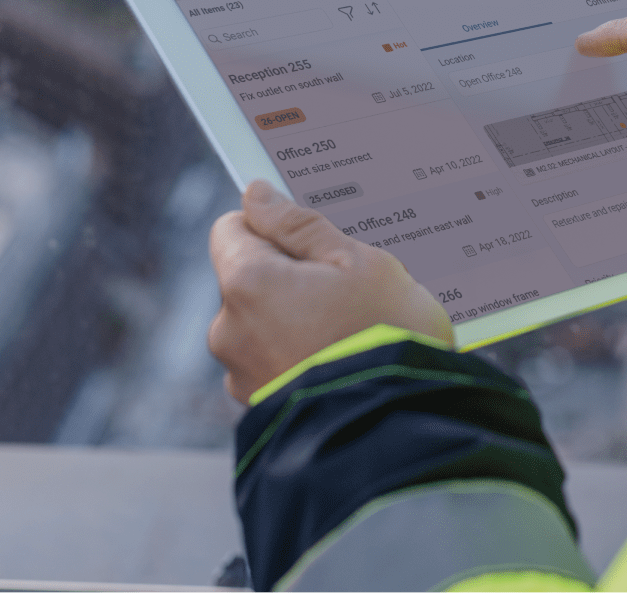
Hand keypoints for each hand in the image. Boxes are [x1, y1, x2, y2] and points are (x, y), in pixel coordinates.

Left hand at [208, 181, 453, 402]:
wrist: (399, 432)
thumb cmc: (386, 337)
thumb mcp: (358, 262)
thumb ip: (300, 225)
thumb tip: (257, 195)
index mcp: (246, 283)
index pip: (231, 228)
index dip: (272, 227)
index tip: (312, 241)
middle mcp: (227, 330)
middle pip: (248, 278)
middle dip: (289, 278)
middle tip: (346, 292)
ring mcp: (240, 375)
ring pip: (261, 323)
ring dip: (295, 321)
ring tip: (350, 334)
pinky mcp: (259, 408)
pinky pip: (273, 363)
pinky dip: (299, 358)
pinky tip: (340, 363)